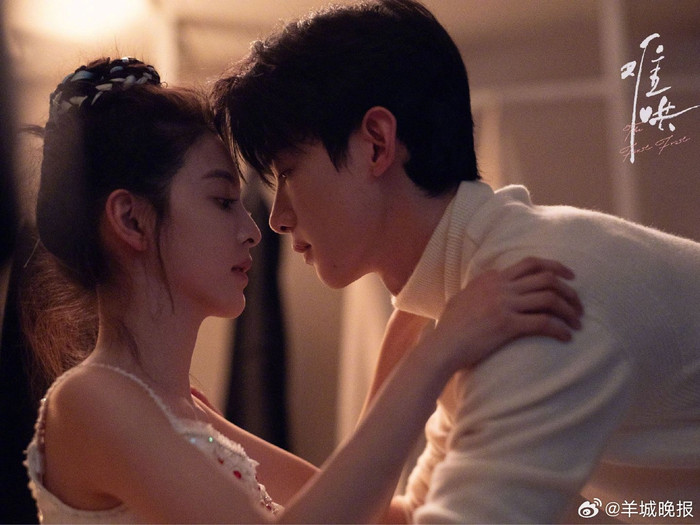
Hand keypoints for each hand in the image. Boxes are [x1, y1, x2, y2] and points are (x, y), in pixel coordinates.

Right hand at [430, 257, 582, 369]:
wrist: (442, 345)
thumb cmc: (449, 326)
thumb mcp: (463, 297)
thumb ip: (480, 288)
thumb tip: (489, 284)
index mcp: (491, 277)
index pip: (530, 264)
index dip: (554, 269)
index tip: (567, 279)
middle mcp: (500, 286)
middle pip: (546, 276)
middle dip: (568, 288)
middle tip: (579, 302)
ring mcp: (504, 304)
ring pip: (549, 298)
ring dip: (569, 309)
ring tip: (577, 322)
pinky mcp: (507, 324)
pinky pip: (543, 322)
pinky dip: (560, 329)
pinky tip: (567, 337)